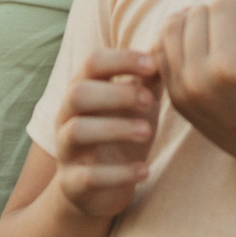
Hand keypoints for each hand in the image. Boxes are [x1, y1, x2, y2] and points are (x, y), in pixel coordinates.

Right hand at [52, 49, 159, 219]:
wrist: (97, 191)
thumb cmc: (120, 137)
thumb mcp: (138, 106)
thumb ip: (149, 78)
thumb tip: (169, 45)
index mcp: (83, 90)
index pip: (92, 62)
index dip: (121, 59)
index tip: (152, 64)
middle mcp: (67, 116)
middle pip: (77, 92)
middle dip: (114, 93)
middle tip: (149, 101)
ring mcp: (66, 150)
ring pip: (76, 130)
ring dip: (114, 128)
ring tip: (147, 131)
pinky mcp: (71, 183)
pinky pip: (86, 176)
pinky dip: (118, 173)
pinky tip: (144, 170)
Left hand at [154, 0, 235, 175]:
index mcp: (230, 69)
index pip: (222, 6)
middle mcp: (198, 80)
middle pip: (195, 14)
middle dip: (220, 16)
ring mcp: (182, 92)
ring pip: (172, 27)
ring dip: (197, 25)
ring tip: (223, 38)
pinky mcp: (175, 99)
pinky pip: (161, 51)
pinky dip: (180, 41)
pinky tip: (206, 50)